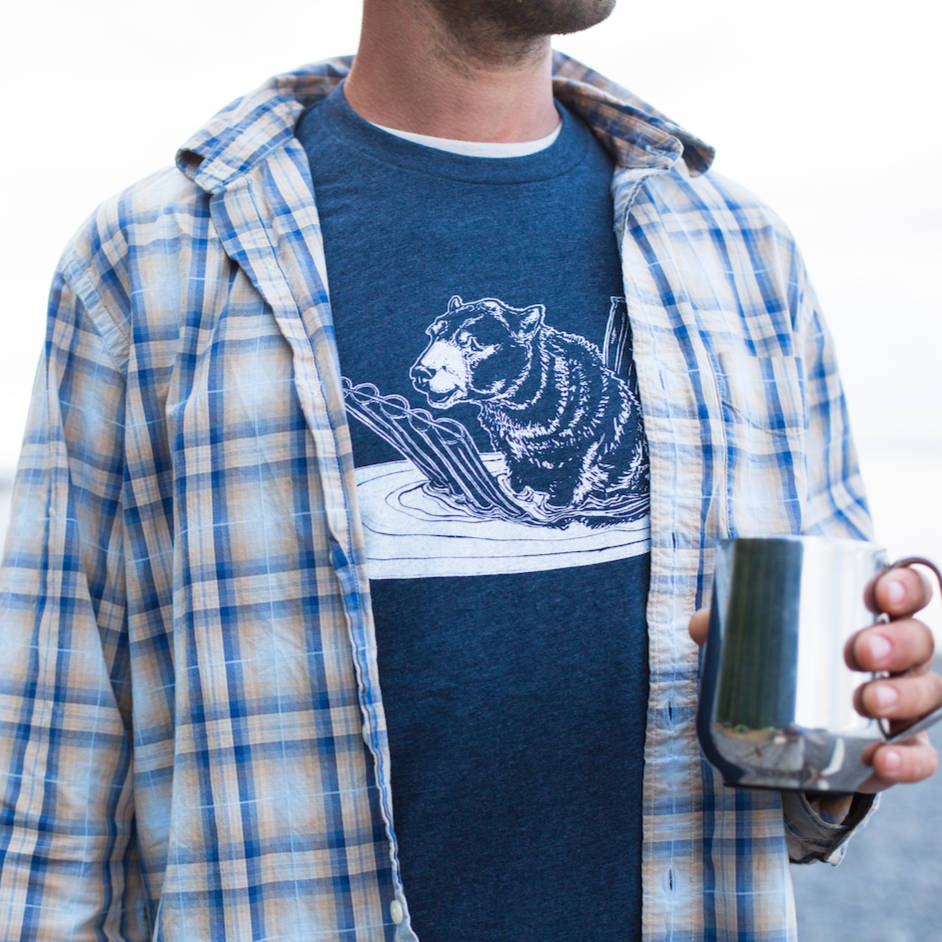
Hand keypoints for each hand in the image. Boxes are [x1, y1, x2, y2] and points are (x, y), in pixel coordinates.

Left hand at [688, 566, 941, 793]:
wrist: (803, 731)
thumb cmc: (793, 663)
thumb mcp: (764, 640)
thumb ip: (732, 628)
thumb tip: (701, 625)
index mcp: (875, 616)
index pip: (908, 591)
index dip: (905, 587)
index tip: (881, 594)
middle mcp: (903, 657)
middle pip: (920, 640)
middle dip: (898, 641)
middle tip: (862, 650)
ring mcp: (908, 703)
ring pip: (927, 694)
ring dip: (903, 695)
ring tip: (870, 701)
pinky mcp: (903, 750)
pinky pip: (919, 758)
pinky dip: (905, 760)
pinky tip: (882, 759)